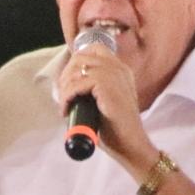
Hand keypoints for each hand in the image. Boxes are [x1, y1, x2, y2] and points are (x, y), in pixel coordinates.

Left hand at [54, 43, 154, 175]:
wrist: (131, 144)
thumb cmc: (116, 128)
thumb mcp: (103, 101)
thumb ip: (92, 89)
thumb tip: (66, 86)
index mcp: (120, 69)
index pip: (93, 49)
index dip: (75, 63)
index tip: (67, 83)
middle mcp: (118, 68)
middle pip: (81, 56)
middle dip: (66, 75)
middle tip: (63, 96)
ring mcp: (114, 75)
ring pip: (77, 70)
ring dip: (64, 88)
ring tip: (65, 105)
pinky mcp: (107, 87)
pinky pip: (77, 85)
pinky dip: (66, 97)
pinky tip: (66, 109)